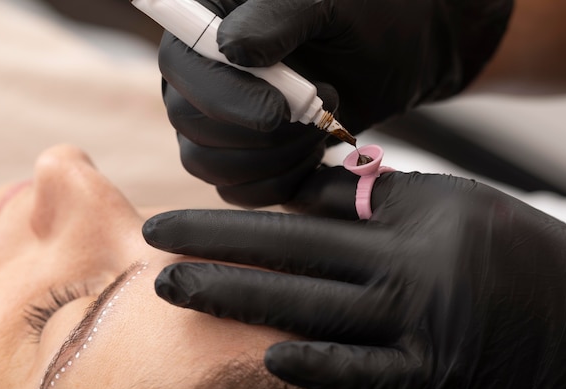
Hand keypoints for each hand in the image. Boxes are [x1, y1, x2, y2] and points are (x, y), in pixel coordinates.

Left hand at [143, 168, 565, 388]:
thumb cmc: (522, 256)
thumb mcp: (456, 207)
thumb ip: (385, 202)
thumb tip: (313, 194)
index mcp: (419, 211)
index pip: (319, 207)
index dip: (253, 212)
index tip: (204, 214)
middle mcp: (413, 261)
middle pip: (295, 250)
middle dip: (217, 244)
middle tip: (157, 237)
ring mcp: (421, 320)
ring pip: (309, 307)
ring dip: (235, 297)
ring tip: (174, 288)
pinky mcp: (434, 372)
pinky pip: (361, 369)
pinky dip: (315, 364)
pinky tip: (266, 357)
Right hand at [158, 0, 512, 206]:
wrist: (387, 53)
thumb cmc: (356, 16)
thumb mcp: (321, 3)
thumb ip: (275, 17)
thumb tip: (231, 49)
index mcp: (204, 28)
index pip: (179, 68)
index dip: (222, 98)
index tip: (278, 111)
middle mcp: (200, 79)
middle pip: (190, 124)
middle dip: (261, 133)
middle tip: (317, 108)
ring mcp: (216, 125)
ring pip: (212, 166)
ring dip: (276, 157)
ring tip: (320, 125)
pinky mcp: (242, 161)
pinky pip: (241, 193)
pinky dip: (283, 180)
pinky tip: (312, 152)